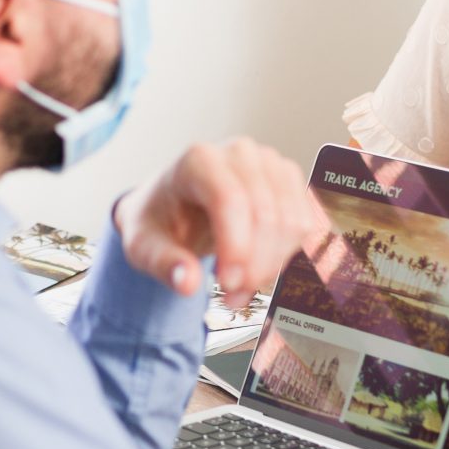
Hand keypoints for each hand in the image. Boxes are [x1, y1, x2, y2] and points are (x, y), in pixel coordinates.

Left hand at [116, 139, 332, 307]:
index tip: (227, 283)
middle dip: (254, 265)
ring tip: (242, 287)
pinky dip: (285, 255)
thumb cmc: (159, 221)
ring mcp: (268, 163)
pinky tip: (259, 267)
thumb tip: (187, 283)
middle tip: (232, 296)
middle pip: (265, 213)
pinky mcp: (288, 179)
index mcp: (198, 160)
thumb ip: (163, 263)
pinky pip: (304, 223)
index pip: (230, 199)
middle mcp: (238, 153)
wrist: (175, 206)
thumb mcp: (144, 245)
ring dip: (272, 265)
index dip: (236, 246)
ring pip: (291, 221)